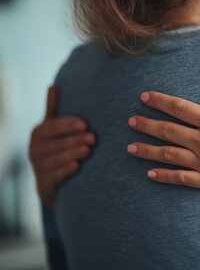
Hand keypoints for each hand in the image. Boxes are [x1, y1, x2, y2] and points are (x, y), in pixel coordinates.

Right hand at [29, 86, 95, 209]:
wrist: (50, 180)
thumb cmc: (56, 146)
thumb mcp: (53, 128)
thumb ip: (54, 109)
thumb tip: (53, 86)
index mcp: (39, 133)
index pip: (52, 126)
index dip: (67, 125)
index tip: (85, 124)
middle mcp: (34, 149)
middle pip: (55, 143)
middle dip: (75, 140)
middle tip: (93, 138)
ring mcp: (38, 167)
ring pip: (55, 159)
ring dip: (72, 154)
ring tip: (88, 150)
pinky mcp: (44, 183)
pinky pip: (54, 176)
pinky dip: (65, 171)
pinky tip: (78, 166)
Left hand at [127, 57, 199, 207]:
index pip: (180, 107)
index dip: (160, 101)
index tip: (144, 97)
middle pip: (168, 130)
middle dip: (146, 124)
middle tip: (130, 121)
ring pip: (168, 155)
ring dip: (147, 150)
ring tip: (130, 147)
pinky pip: (181, 178)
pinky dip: (164, 176)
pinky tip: (150, 174)